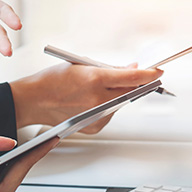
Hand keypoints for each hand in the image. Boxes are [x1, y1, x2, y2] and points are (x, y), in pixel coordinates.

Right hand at [9, 63, 162, 132]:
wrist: (33, 100)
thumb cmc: (52, 80)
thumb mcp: (82, 65)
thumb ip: (109, 68)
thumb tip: (132, 69)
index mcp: (95, 79)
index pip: (132, 78)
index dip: (149, 74)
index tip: (158, 71)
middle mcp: (98, 100)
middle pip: (130, 92)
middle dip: (137, 84)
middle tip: (142, 77)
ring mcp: (96, 116)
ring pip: (120, 103)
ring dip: (119, 94)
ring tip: (100, 87)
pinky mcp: (94, 126)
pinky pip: (110, 113)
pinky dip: (108, 105)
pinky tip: (93, 100)